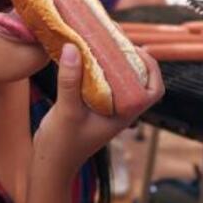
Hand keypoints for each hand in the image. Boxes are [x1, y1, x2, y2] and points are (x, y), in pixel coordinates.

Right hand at [33, 44, 163, 178]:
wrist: (49, 166)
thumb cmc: (62, 145)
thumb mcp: (67, 111)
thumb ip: (70, 80)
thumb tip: (73, 47)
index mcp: (124, 114)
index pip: (153, 90)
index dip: (151, 67)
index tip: (135, 49)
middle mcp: (119, 110)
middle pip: (136, 78)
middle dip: (128, 56)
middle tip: (113, 37)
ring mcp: (106, 108)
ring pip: (117, 79)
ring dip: (111, 60)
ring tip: (99, 40)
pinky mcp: (92, 106)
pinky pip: (101, 82)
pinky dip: (96, 67)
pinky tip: (82, 55)